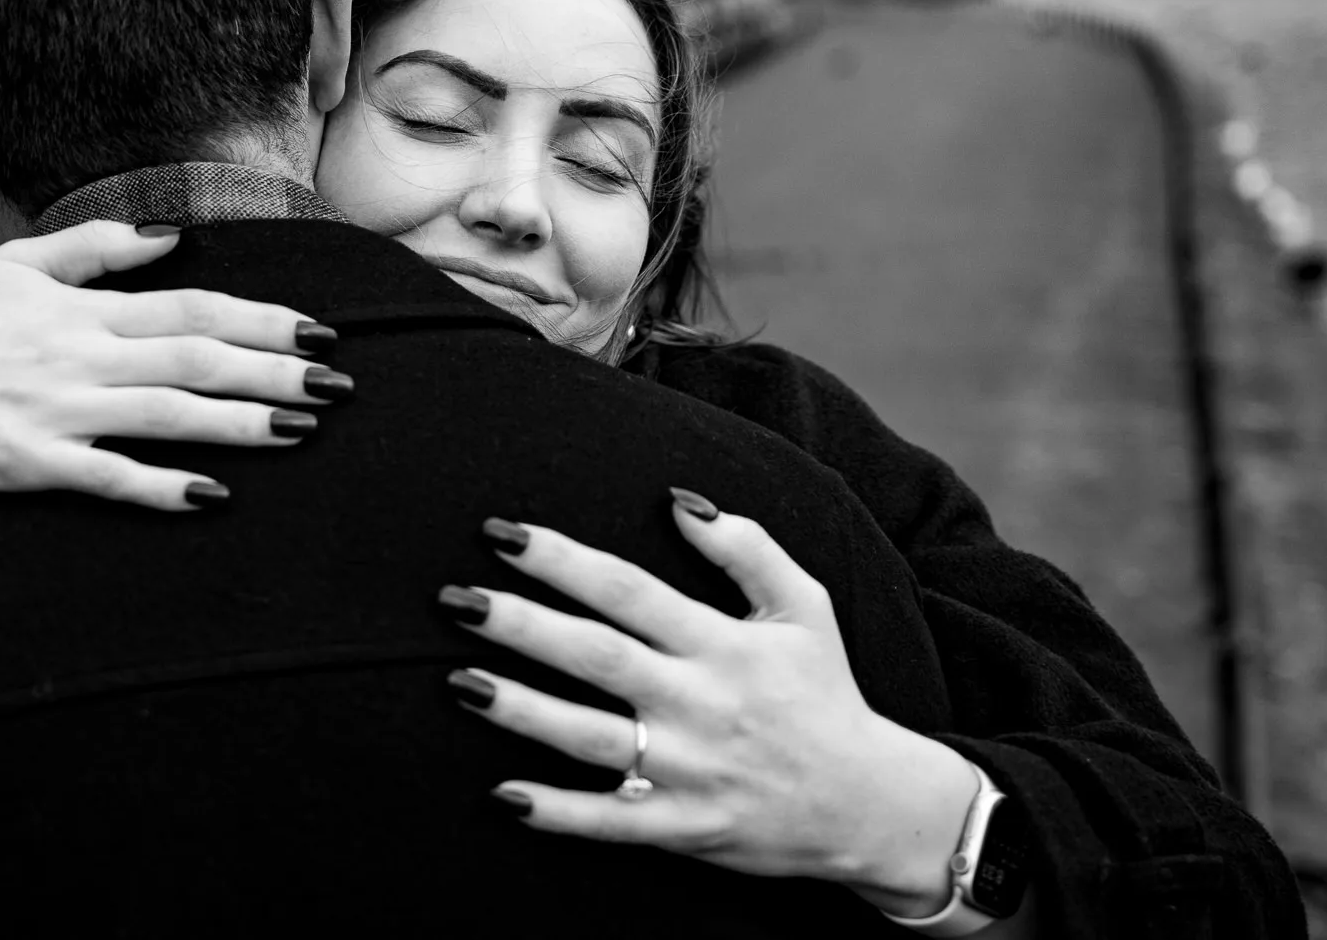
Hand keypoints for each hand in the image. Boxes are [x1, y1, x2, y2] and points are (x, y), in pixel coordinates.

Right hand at [0, 221, 345, 511]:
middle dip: (273, 370)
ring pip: (165, 414)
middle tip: (339, 383)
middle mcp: (78, 353)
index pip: (191, 306)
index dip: (261, 317)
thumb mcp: (14, 266)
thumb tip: (174, 236)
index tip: (319, 329)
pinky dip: (159, 486)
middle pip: (194, 357)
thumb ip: (97, 249)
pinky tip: (210, 496)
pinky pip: (106, 476)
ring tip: (301, 430)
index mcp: (81, 307)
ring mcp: (54, 409)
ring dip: (238, 423)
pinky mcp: (26, 462)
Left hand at [441, 490, 977, 913]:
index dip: (563, 560)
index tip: (502, 534)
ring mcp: (690, 770)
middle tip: (454, 599)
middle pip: (598, 657)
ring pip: (591, 738)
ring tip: (459, 681)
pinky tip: (502, 794)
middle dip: (522, 626)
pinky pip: (612, 821)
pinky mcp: (685, 827)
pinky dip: (558, 812)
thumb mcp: (804, 607)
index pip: (629, 591)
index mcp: (723, 644)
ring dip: (522, 710)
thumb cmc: (824, 694)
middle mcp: (701, 703)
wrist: (872, 804)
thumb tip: (676, 500)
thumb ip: (745, 547)